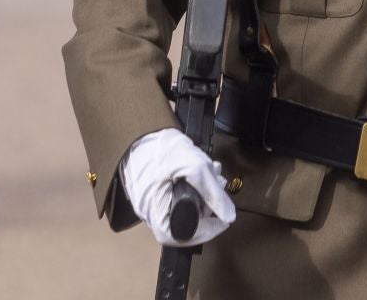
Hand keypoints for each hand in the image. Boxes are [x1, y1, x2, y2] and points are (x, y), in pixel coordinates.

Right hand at [120, 128, 237, 247]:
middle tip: (220, 188)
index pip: (182, 238)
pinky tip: (202, 170)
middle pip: (185, 223)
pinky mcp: (153, 190)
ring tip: (213, 174)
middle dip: (208, 207)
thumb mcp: (194, 166)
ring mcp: (150, 201)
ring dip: (203, 195)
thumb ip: (212, 192)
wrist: (137, 128)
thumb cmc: (159, 147)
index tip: (223, 220)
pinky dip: (193, 187)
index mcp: (154, 213)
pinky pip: (175, 197)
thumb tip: (229, 215)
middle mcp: (149, 212)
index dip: (206, 232)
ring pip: (182, 209)